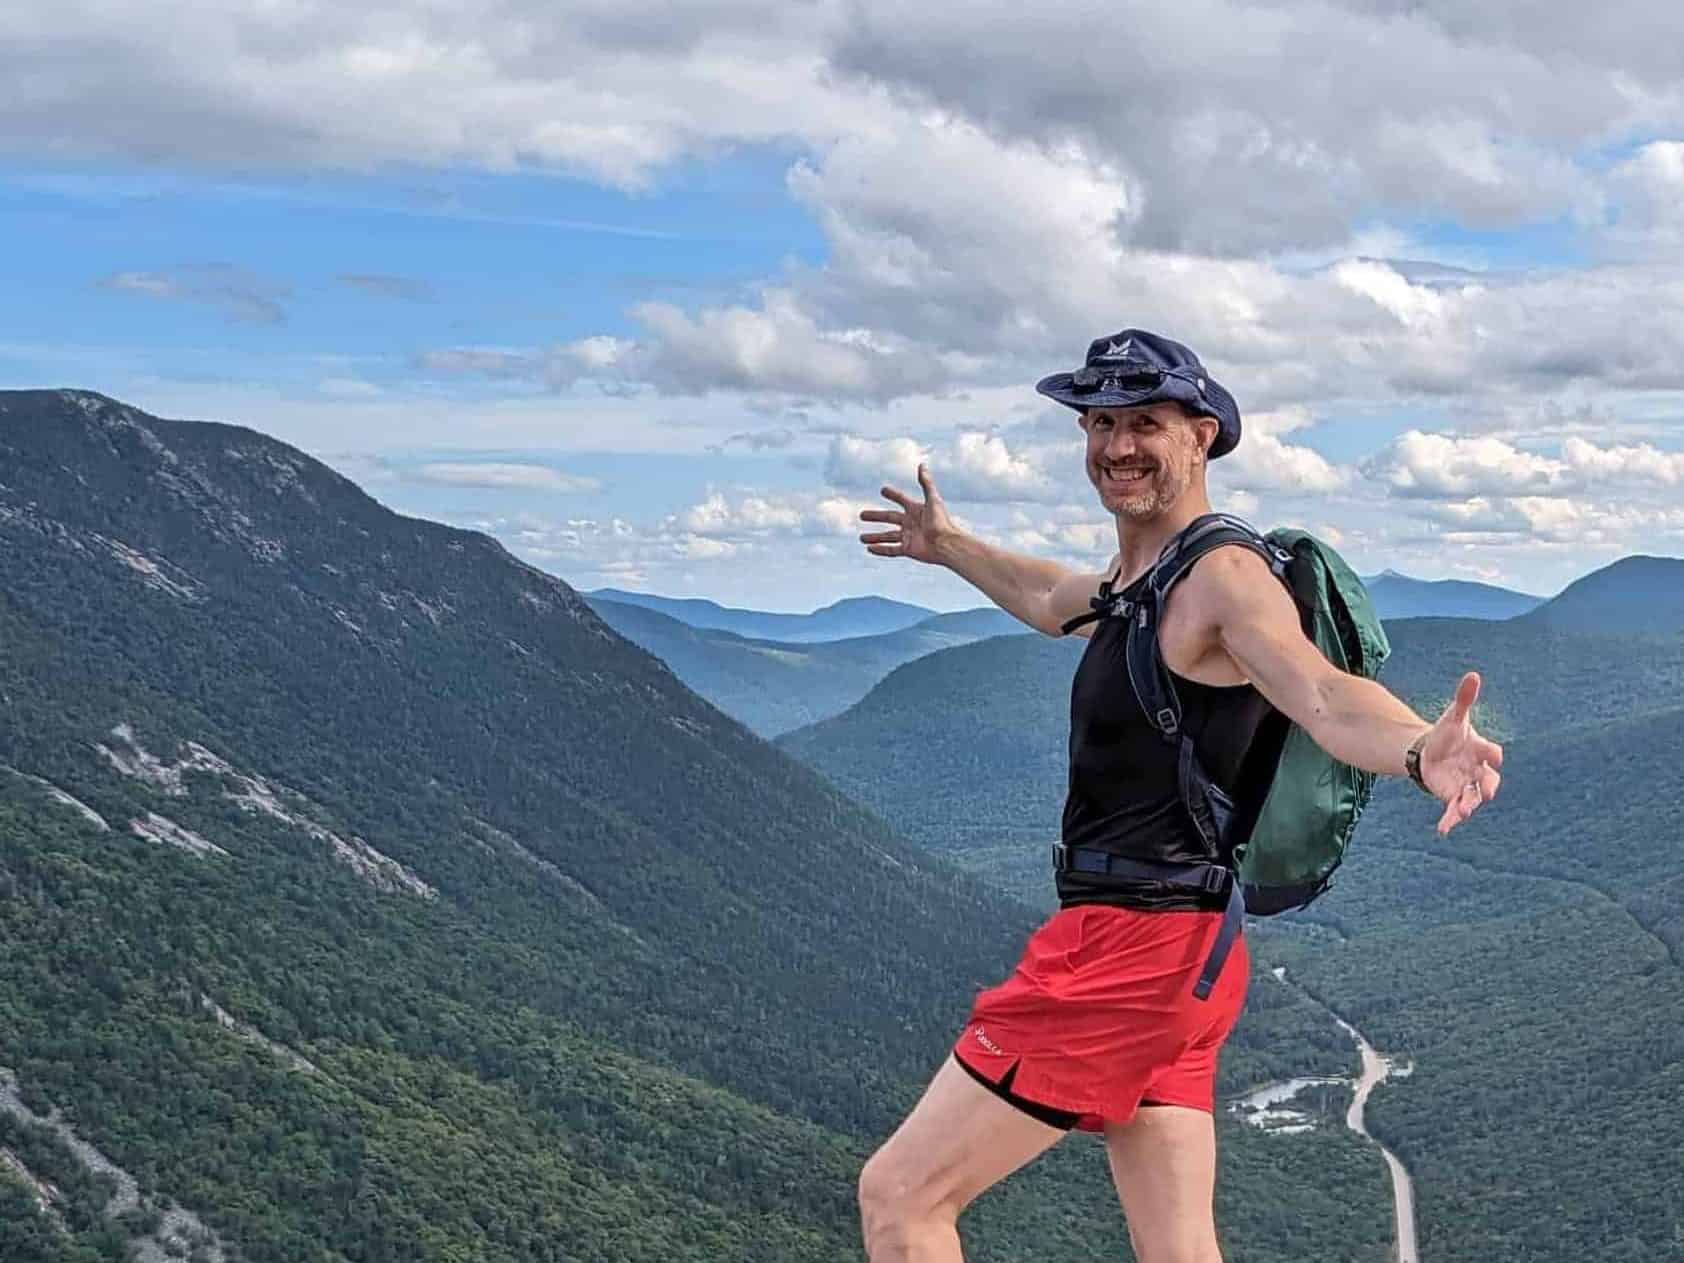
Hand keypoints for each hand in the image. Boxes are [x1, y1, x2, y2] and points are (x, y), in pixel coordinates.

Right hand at [858, 463, 956, 564]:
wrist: (947, 544)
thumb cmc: (942, 522)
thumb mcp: (933, 500)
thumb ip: (926, 483)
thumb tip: (922, 465)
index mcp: (916, 510)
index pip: (901, 500)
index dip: (893, 495)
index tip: (883, 490)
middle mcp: (911, 523)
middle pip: (889, 518)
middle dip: (875, 517)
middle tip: (862, 515)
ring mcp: (909, 537)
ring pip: (888, 536)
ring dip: (875, 537)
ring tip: (861, 538)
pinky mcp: (908, 550)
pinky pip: (891, 550)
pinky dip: (880, 550)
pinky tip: (869, 549)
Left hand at [1419, 672, 1503, 835]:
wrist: (1433, 749)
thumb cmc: (1449, 733)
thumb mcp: (1453, 716)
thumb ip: (1464, 699)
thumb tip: (1473, 674)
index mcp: (1481, 750)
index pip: (1491, 753)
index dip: (1492, 754)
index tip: (1494, 755)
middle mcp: (1477, 770)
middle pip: (1489, 781)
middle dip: (1489, 787)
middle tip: (1489, 792)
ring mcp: (1465, 785)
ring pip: (1473, 798)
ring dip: (1468, 806)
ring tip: (1463, 813)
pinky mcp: (1451, 795)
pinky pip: (1454, 809)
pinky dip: (1450, 820)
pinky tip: (1443, 830)